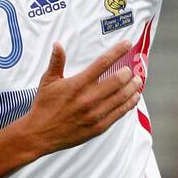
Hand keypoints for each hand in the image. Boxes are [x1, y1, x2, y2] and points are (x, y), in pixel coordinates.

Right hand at [27, 41, 142, 155]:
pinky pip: (119, 113)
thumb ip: (56, 62)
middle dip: (128, 73)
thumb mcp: (48, 81)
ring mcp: (95, 114)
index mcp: (78, 84)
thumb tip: (58, 44)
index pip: (103, 63)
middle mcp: (89, 98)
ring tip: (138, 82)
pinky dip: (129, 104)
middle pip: (117, 80)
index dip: (118, 51)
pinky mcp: (99, 127)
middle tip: (131, 70)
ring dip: (133, 88)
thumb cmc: (44, 106)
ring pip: (122, 97)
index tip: (127, 43)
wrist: (40, 134)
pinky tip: (134, 98)